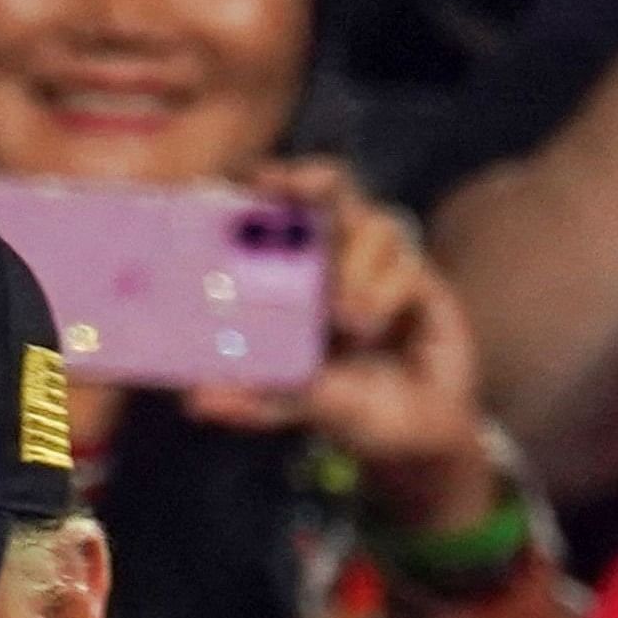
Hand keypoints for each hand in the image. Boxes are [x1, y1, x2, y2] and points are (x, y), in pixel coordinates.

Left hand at [186, 162, 503, 535]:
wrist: (420, 438)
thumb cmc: (354, 413)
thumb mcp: (299, 406)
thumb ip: (255, 399)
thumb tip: (196, 401)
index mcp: (302, 278)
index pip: (286, 214)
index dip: (270, 186)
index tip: (254, 179)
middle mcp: (341, 260)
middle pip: (332, 188)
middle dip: (312, 180)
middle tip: (294, 187)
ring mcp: (382, 266)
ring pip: (372, 225)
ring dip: (357, 269)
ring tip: (347, 323)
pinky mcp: (421, 278)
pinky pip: (405, 264)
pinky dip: (387, 295)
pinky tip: (375, 329)